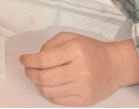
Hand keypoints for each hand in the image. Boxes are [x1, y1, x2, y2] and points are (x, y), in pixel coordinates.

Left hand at [20, 33, 136, 105]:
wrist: (115, 65)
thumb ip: (50, 45)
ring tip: (38, 77)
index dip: (28, 61)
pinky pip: (59, 100)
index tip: (23, 60)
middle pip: (44, 77)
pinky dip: (48, 93)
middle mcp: (80, 70)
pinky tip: (48, 86)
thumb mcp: (70, 37)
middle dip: (30, 74)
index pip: (43, 60)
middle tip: (28, 70)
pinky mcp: (86, 99)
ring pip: (49, 91)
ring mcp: (83, 87)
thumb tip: (35, 57)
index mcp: (75, 51)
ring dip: (38, 84)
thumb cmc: (91, 50)